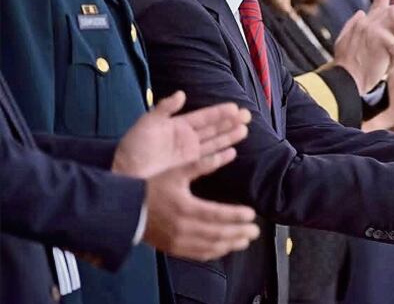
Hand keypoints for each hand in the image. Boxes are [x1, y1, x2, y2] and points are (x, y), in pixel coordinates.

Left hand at [112, 91, 250, 178]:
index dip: (220, 112)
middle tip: (248, 116)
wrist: (125, 171)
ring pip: (214, 141)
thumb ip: (165, 108)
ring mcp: (189, 152)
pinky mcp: (188, 166)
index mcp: (179, 124)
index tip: (236, 107)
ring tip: (245, 130)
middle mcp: (187, 137)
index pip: (205, 116)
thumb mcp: (148, 123)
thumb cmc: (134, 146)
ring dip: (229, 136)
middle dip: (230, 122)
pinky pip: (209, 158)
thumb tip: (182, 93)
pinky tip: (232, 151)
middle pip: (214, 128)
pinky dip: (221, 154)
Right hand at [143, 148, 260, 260]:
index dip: (236, 215)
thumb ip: (202, 164)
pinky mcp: (172, 249)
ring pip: (210, 246)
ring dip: (230, 244)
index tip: (251, 214)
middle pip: (217, 233)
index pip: (217, 214)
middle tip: (256, 230)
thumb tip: (228, 152)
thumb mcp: (176, 172)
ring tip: (246, 240)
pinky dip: (214, 252)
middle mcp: (182, 227)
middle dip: (239, 232)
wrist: (124, 210)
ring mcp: (177, 241)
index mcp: (184, 207)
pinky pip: (197, 254)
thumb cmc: (151, 187)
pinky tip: (225, 248)